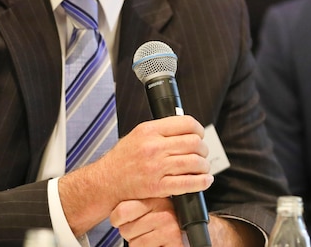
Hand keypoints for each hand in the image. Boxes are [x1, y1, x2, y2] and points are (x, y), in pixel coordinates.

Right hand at [59, 115, 212, 235]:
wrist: (106, 182)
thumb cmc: (122, 159)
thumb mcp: (138, 135)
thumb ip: (160, 131)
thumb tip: (185, 129)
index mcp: (150, 130)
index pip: (186, 123)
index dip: (199, 129)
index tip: (199, 135)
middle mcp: (154, 147)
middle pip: (194, 142)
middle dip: (203, 149)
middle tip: (202, 153)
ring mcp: (156, 167)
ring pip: (194, 162)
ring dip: (204, 166)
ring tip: (203, 167)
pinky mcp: (157, 187)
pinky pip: (187, 183)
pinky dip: (202, 182)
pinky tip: (205, 180)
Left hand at [112, 202, 266, 246]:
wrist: (194, 234)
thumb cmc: (170, 219)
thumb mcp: (154, 204)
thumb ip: (137, 201)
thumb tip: (113, 210)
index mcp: (156, 196)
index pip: (122, 209)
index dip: (117, 218)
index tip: (119, 219)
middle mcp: (163, 209)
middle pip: (125, 228)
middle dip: (130, 232)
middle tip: (142, 229)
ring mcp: (168, 226)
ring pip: (134, 242)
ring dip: (138, 243)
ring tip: (150, 236)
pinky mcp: (172, 241)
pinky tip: (156, 243)